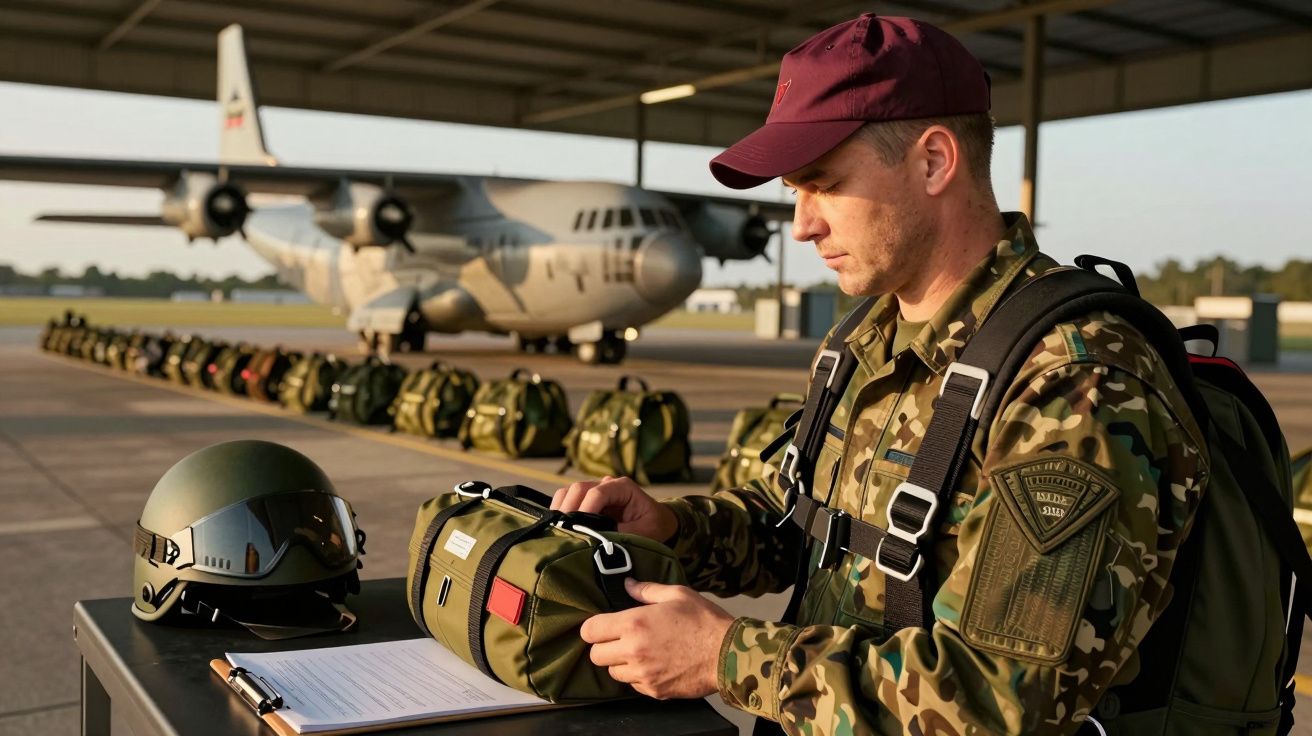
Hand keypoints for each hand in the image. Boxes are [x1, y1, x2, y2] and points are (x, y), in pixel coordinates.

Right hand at [550, 476, 677, 541]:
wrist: (657, 522)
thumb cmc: (653, 525)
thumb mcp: (646, 532)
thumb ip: (623, 534)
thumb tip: (598, 539)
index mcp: (623, 487)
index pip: (597, 493)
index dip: (585, 510)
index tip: (579, 530)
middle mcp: (606, 484)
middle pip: (578, 489)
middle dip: (569, 510)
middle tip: (565, 534)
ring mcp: (594, 491)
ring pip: (568, 493)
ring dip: (562, 511)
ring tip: (561, 532)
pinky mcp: (586, 501)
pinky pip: (566, 502)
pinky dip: (560, 514)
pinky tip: (561, 530)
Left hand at [581, 579, 734, 698]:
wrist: (728, 654)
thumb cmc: (704, 620)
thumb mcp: (677, 594)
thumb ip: (646, 590)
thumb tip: (627, 583)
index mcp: (634, 624)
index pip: (590, 630)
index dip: (592, 628)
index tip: (602, 626)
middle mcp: (633, 651)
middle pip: (595, 656)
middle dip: (604, 647)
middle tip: (620, 640)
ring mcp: (643, 674)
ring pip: (612, 673)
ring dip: (620, 663)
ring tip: (638, 653)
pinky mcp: (654, 690)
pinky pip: (633, 685)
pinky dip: (637, 677)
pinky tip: (653, 665)